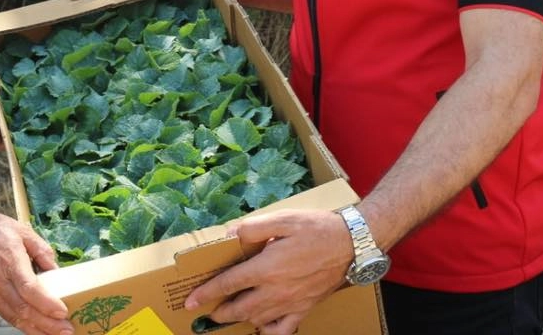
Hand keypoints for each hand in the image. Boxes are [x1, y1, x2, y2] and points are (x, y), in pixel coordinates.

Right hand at [0, 209, 71, 334]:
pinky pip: (5, 314)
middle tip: (68, 331)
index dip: (46, 303)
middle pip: (23, 309)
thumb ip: (41, 250)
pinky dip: (22, 324)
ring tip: (56, 334)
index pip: (29, 288)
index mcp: (9, 259)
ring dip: (36, 329)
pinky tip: (36, 329)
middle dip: (47, 324)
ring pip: (13, 317)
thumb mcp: (21, 231)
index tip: (63, 312)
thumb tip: (56, 270)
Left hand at [184, 209, 351, 334]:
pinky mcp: (304, 308)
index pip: (228, 284)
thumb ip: (253, 227)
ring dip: (239, 320)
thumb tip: (228, 234)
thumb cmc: (317, 228)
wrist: (352, 244)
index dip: (206, 293)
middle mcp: (276, 290)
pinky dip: (268, 332)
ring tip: (229, 315)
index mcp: (266, 268)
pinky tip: (261, 326)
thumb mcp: (282, 218)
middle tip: (207, 312)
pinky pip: (282, 329)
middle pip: (239, 308)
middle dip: (219, 312)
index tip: (191, 301)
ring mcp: (290, 303)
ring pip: (257, 320)